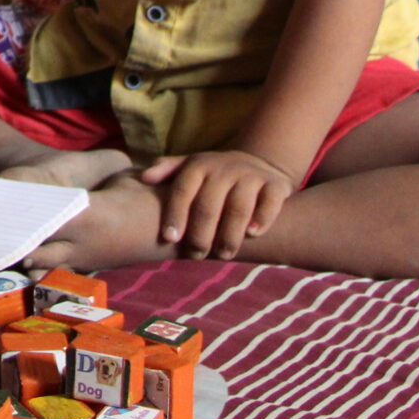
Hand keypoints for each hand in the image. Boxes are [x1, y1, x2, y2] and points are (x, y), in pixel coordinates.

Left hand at [138, 148, 294, 258]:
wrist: (258, 163)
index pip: (183, 191)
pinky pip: (270, 202)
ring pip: (238, 208)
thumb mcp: (190, 167)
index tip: (169, 238)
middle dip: (200, 234)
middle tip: (196, 255)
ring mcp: (251, 176)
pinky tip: (252, 234)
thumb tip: (143, 178)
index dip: (175, 215)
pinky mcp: (275, 185)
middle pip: (208, 205)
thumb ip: (167, 171)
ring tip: (223, 254)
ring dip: (229, 234)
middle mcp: (224, 169)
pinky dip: (262, 219)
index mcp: (199, 166)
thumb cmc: (214, 175)